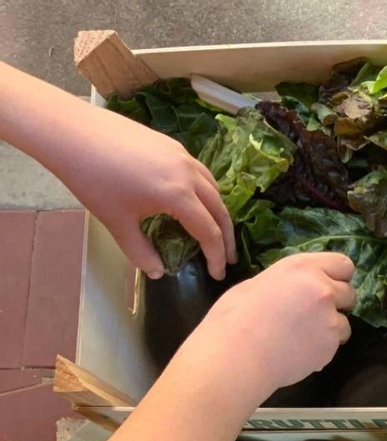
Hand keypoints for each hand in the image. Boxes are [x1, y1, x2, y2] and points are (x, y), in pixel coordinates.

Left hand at [52, 104, 234, 279]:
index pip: (209, 232)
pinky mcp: (172, 145)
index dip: (216, 256)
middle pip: (220, 209)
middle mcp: (188, 174)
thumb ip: (140, 251)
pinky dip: (205, 191)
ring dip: (218, 211)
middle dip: (225, 236)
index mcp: (178, 196)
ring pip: (213, 187)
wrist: (72, 133)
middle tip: (227, 257)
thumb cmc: (92, 179)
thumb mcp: (116, 222)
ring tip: (214, 228)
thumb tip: (157, 272)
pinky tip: (192, 199)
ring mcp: (182, 155)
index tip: (218, 274)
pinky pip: (200, 172)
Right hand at [179, 253, 355, 401]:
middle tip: (313, 314)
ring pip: (345, 322)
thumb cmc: (235, 318)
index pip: (343, 264)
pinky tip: (298, 351)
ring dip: (330, 328)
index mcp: (302, 268)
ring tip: (302, 336)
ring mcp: (330, 318)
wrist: (237, 356)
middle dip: (336, 303)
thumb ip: (287, 283)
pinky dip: (322, 348)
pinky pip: (335, 344)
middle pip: (350, 293)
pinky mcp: (331, 345)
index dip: (337, 277)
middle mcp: (323, 289)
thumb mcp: (258, 284)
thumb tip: (294, 288)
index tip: (327, 286)